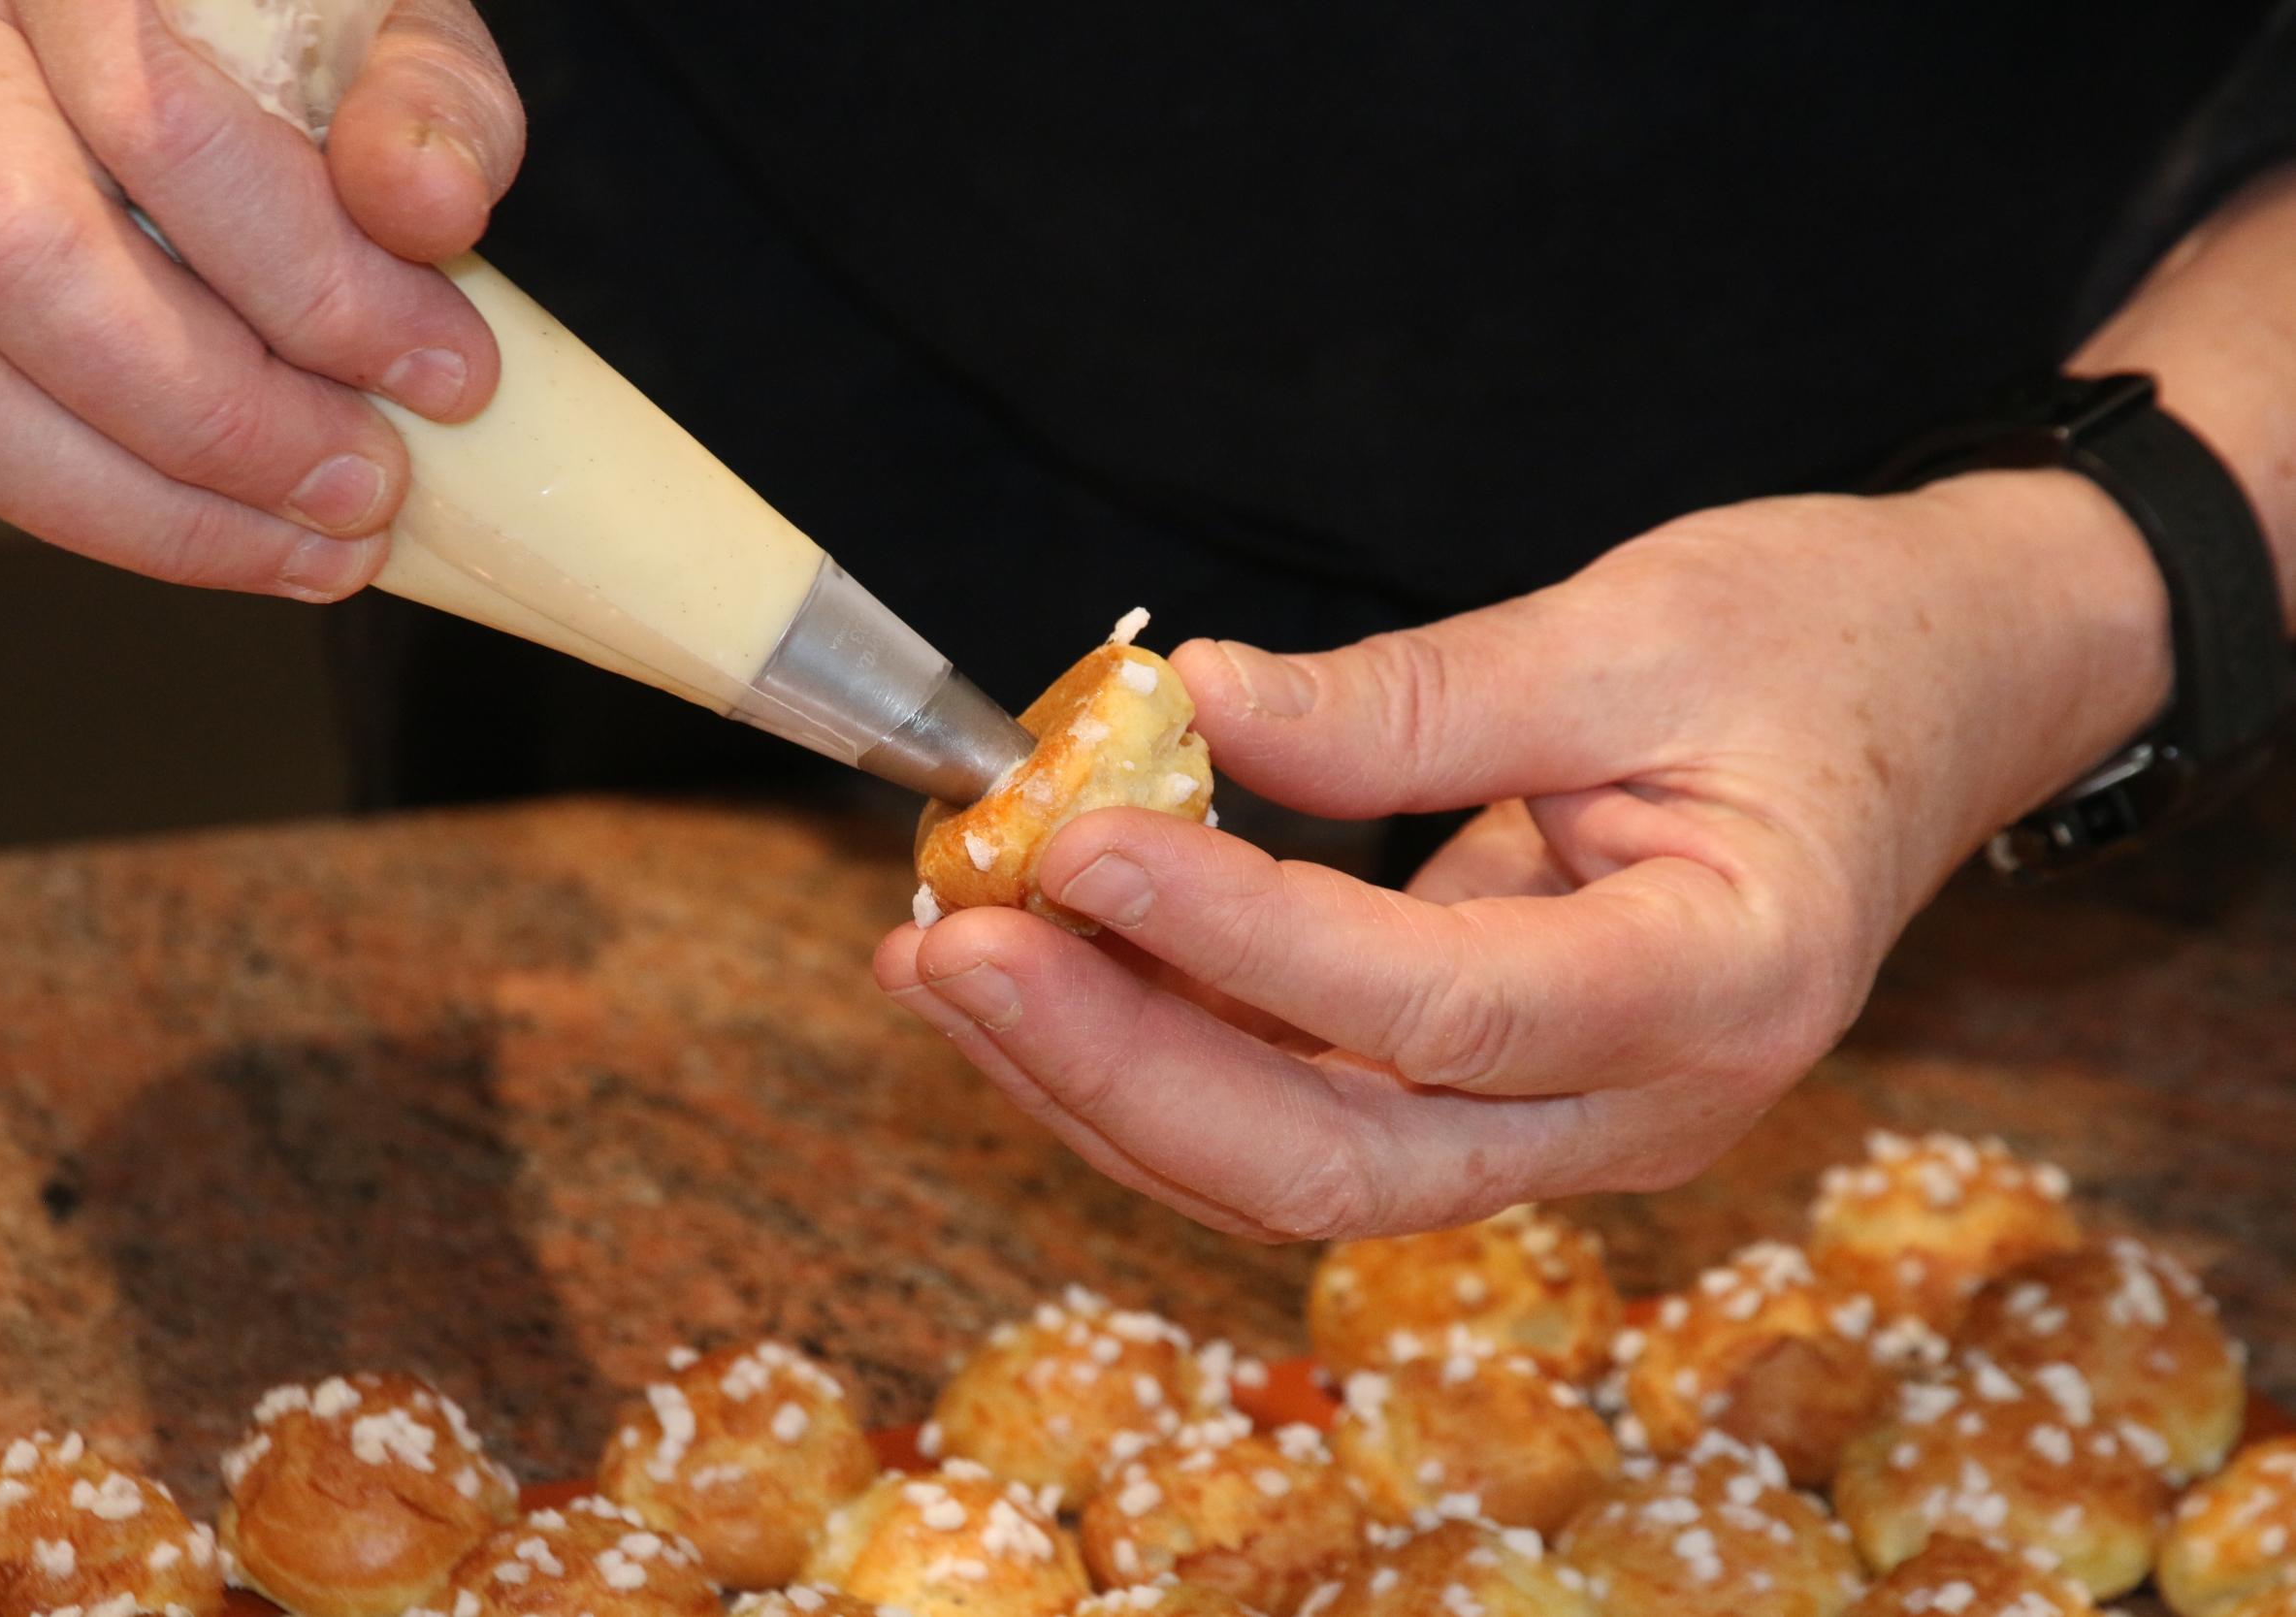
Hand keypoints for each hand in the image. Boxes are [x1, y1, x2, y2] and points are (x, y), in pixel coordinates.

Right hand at [0, 0, 522, 597]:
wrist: (185, 36)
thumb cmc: (291, 29)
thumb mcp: (387, 25)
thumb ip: (426, 96)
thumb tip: (426, 202)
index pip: (158, 123)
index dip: (316, 283)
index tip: (447, 374)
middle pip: (21, 259)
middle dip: (223, 417)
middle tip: (370, 483)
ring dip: (150, 504)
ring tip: (318, 542)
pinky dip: (94, 508)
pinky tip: (227, 533)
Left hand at [876, 469, 2172, 1239]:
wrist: (1937, 689)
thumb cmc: (1822, 644)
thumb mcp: (1632, 629)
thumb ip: (1410, 697)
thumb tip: (1184, 708)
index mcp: (1721, 984)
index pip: (1438, 1008)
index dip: (1240, 936)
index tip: (1077, 835)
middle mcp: (1641, 1104)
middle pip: (1337, 1160)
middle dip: (1119, 1067)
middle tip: (949, 949)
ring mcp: (1563, 1120)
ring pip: (1298, 1164)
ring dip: (1107, 1076)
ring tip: (946, 956)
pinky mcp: (1493, 1090)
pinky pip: (1305, 1108)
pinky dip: (1166, 1047)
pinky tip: (1049, 964)